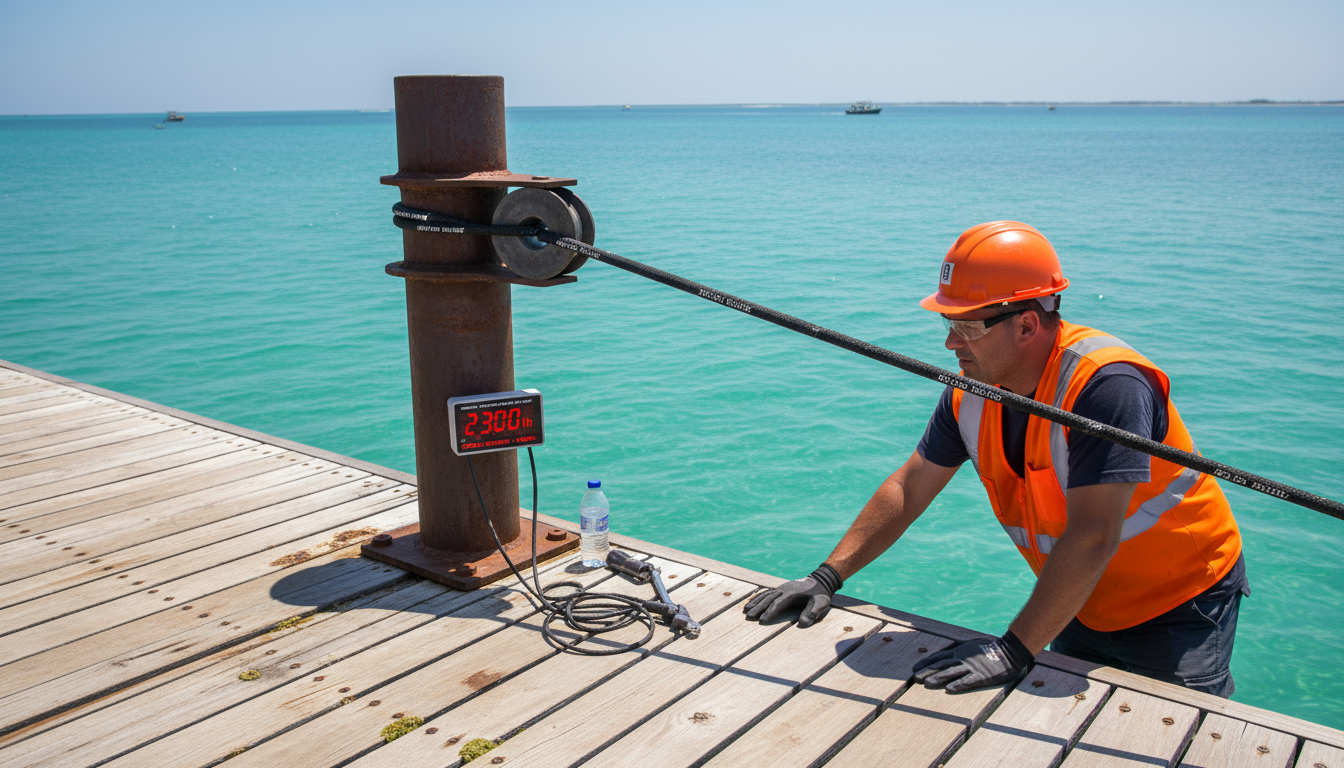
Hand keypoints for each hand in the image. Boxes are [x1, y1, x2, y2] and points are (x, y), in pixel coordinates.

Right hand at [743, 564, 842, 626]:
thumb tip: (803, 624)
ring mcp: (782, 587)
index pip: (778, 603)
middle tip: (748, 616)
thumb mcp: (820, 603)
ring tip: (745, 610)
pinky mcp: (781, 588)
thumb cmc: (820, 594)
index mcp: (792, 593)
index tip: (762, 620)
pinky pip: (767, 592)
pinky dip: (759, 596)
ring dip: (755, 602)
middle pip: (768, 598)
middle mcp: (784, 589)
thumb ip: (812, 613)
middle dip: (758, 607)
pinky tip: (753, 600)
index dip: (770, 612)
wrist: (821, 580)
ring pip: (766, 594)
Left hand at [910, 632, 1031, 691]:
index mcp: (959, 651)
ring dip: (938, 678)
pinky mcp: (982, 676)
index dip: (925, 663)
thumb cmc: (990, 647)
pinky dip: (958, 685)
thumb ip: (959, 648)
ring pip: (951, 673)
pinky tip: (949, 690)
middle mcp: (962, 658)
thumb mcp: (971, 644)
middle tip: (915, 679)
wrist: (1009, 651)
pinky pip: (968, 681)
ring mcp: (972, 667)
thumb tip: (948, 652)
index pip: (938, 657)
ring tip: (926, 684)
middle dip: (927, 672)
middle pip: (941, 665)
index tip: (914, 669)